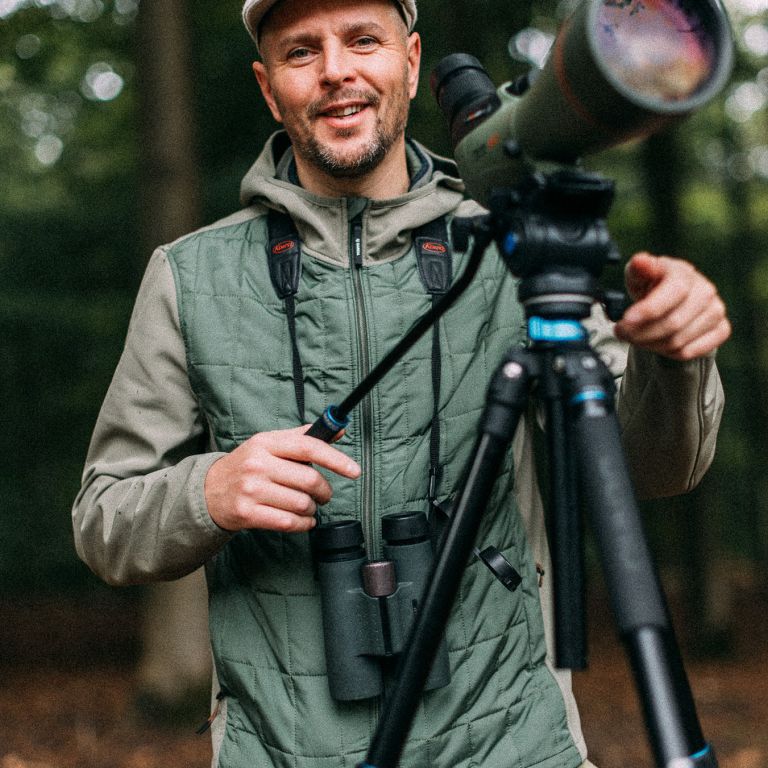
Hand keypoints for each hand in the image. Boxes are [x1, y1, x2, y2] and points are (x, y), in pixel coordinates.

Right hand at [204, 425, 360, 532]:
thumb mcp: (271, 444)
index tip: (355, 470)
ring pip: (302, 504)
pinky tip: (303, 520)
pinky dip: (304, 524)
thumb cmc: (249, 465)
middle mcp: (258, 464)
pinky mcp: (247, 513)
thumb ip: (304, 436)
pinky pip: (289, 522)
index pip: (308, 447)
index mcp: (266, 442)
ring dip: (312, 508)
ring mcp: (251, 490)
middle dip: (324, 491)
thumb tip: (340, 428)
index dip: (336, 459)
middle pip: (309, 480)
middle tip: (323, 494)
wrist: (210, 491)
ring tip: (306, 505)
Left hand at [614, 252, 730, 360]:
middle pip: (673, 323)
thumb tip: (640, 261)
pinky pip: (690, 352)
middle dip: (640, 333)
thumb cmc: (652, 285)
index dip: (649, 309)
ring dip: (650, 345)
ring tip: (636, 338)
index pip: (674, 292)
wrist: (672, 299)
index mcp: (684, 273)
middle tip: (622, 333)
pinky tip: (656, 343)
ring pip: (678, 341)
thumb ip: (638, 269)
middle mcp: (705, 291)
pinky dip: (667, 353)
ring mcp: (716, 310)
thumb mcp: (639, 275)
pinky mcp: (721, 329)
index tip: (626, 321)